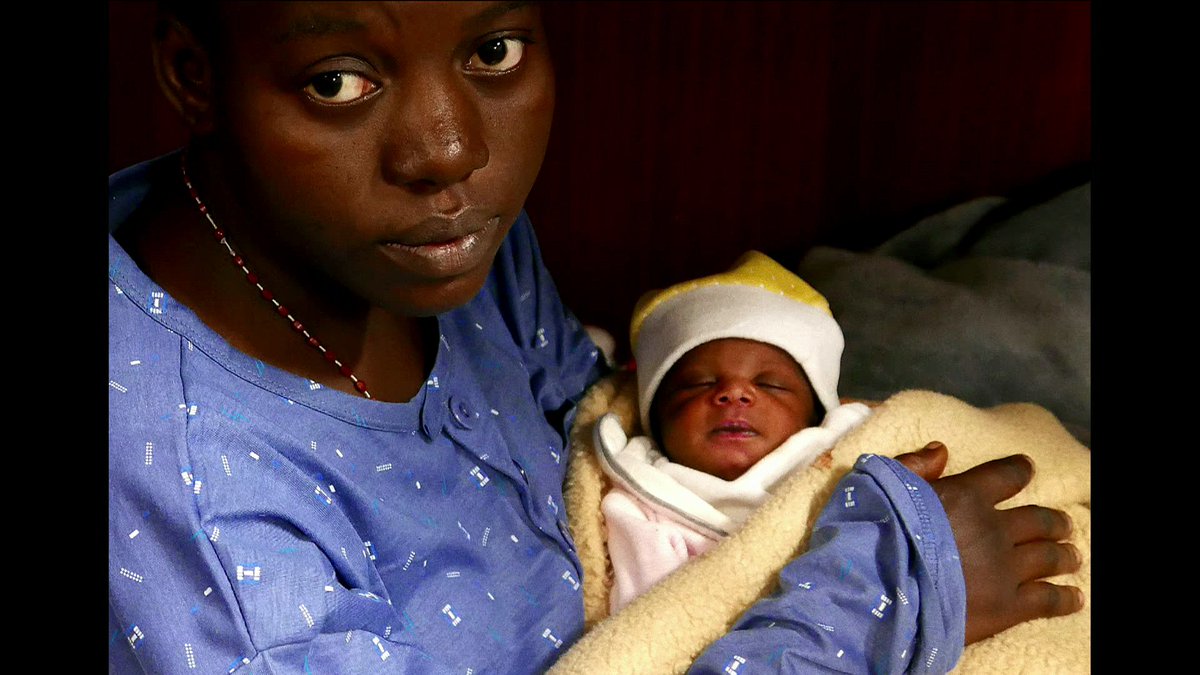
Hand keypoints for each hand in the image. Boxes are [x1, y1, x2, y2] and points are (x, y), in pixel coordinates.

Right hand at [895, 441, 1083, 644]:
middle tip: (1061, 524)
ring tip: (1072, 555)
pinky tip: (1075, 597)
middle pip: (1038, 519)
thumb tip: (942, 449)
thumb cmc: (873, 535)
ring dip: (1064, 553)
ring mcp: (1005, 569)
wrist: (877, 592)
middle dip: (1053, 520)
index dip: (1019, 470)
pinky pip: (1049, 599)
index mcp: (966, 496)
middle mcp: (994, 529)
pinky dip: (1066, 597)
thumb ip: (913, 466)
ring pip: (1050, 556)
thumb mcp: (881, 485)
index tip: (1027, 469)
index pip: (1006, 475)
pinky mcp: (1008, 607)